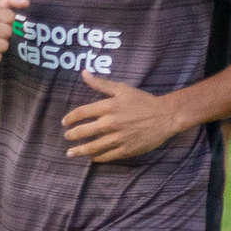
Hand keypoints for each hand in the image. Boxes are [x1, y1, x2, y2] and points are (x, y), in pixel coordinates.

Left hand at [61, 72, 186, 162]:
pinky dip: (96, 157)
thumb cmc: (143, 101)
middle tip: (67, 138)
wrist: (165, 116)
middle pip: (83, 132)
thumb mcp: (122, 89)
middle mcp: (110, 123)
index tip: (65, 122)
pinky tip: (92, 157)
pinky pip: (106, 156)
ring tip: (71, 153)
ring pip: (92, 147)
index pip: (81, 113)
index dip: (70, 118)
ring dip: (79, 151)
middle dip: (71, 136)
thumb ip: (101, 84)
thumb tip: (83, 73)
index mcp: (108, 107)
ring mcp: (118, 138)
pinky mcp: (126, 150)